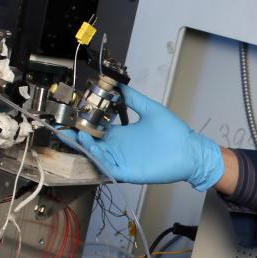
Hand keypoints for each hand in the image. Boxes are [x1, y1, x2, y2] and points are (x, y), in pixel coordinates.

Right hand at [59, 85, 223, 190]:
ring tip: (77, 138)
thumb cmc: (174, 133)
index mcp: (122, 134)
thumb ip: (134, 98)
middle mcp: (119, 148)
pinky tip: (93, 151)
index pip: (97, 131)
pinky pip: (110, 169)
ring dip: (86, 149)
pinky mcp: (130, 172)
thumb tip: (119, 85)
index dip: (84, 125)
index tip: (73, 116)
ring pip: (97, 157)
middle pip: (92, 145)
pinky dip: (100, 162)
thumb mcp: (150, 109)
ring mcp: (123, 161)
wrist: (191, 151)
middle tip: (65, 129)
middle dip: (77, 139)